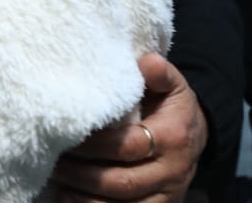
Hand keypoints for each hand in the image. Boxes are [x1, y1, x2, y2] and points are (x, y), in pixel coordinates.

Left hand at [52, 53, 205, 202]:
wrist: (196, 137)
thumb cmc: (172, 107)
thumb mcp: (173, 85)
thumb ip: (161, 73)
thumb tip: (148, 62)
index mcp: (173, 138)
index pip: (130, 145)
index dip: (96, 144)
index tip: (69, 135)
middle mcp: (172, 172)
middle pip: (123, 181)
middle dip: (84, 175)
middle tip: (55, 161)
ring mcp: (166, 195)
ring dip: (86, 198)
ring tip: (58, 182)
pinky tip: (69, 199)